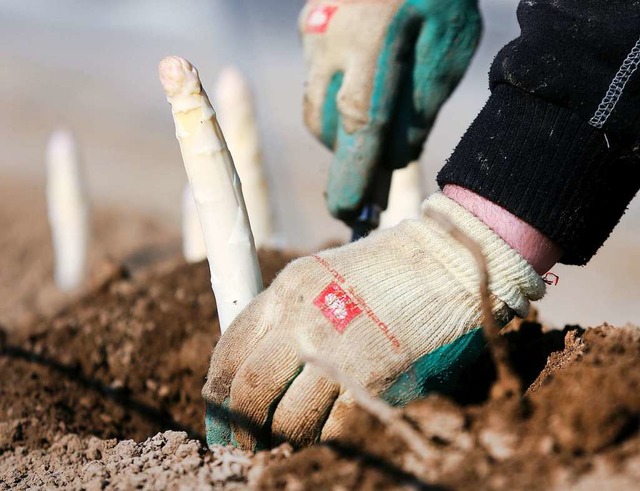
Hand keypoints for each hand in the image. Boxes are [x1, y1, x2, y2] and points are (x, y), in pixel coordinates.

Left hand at [202, 193, 543, 449]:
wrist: (447, 262)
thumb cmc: (387, 271)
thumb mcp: (323, 275)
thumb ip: (289, 314)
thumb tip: (260, 369)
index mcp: (287, 289)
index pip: (229, 348)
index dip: (217, 391)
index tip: (220, 413)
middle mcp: (302, 318)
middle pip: (248, 390)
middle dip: (241, 427)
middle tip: (246, 443)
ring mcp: (337, 349)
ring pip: (286, 420)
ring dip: (283, 439)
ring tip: (289, 440)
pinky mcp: (373, 378)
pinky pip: (332, 429)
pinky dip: (324, 437)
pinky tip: (328, 431)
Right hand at [299, 0, 481, 221]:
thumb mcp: (449, 44)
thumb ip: (422, 104)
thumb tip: (392, 155)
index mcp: (374, 44)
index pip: (359, 124)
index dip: (351, 173)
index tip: (346, 210)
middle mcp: (332, 41)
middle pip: (327, 123)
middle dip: (348, 148)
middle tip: (377, 153)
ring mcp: (313, 31)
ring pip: (316, 102)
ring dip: (341, 120)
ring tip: (376, 102)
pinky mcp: (307, 24)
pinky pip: (316, 74)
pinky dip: (337, 87)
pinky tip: (365, 67)